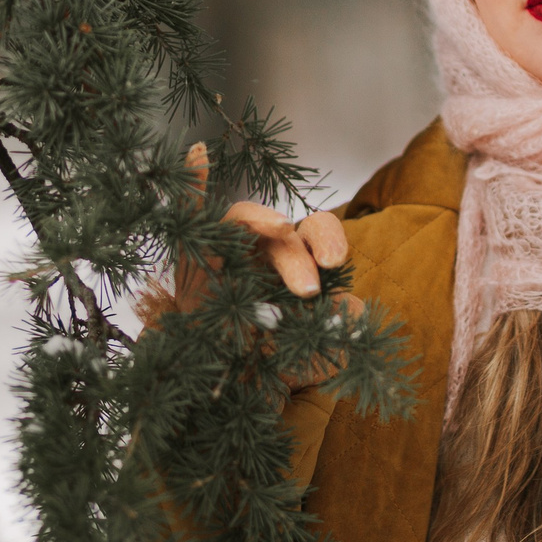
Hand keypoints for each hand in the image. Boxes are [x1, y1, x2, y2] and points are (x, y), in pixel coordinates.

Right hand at [137, 143, 356, 340]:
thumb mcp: (321, 350)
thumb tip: (351, 308)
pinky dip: (192, 180)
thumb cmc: (283, 361)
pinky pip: (190, 214)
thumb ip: (340, 329)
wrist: (239, 390)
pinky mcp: (192, 259)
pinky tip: (199, 151)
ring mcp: (226, 251)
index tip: (335, 263)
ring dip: (261, 220)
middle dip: (297, 257)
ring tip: (280, 231)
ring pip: (242, 219)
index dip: (329, 238)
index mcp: (299, 258)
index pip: (317, 228)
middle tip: (308, 292)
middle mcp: (264, 249)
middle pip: (282, 234)